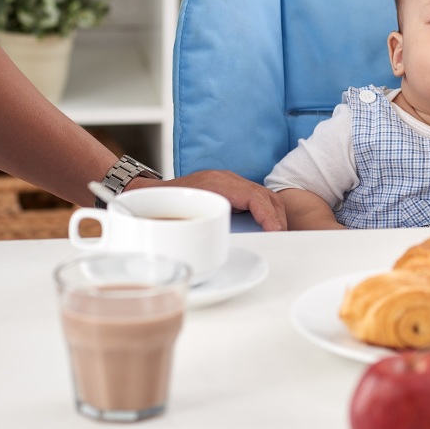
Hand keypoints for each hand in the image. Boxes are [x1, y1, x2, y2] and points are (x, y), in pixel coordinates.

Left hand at [128, 170, 287, 230]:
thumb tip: (225, 249)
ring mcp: (228, 180)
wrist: (146, 192)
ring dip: (274, 213)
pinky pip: (254, 195)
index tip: (277, 232)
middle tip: (282, 237)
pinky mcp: (229, 186)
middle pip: (264, 194)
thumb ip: (203, 232)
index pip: (254, 197)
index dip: (269, 215)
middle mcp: (225, 179)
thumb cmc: (160, 208)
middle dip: (277, 216)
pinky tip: (267, 225)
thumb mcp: (181, 221)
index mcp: (216, 184)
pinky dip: (265, 210)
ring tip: (278, 233)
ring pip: (263, 194)